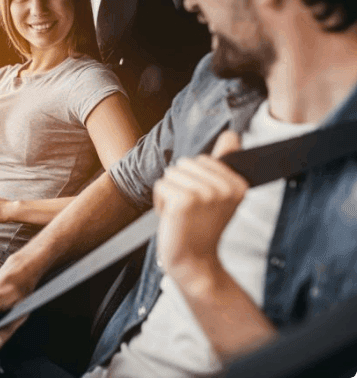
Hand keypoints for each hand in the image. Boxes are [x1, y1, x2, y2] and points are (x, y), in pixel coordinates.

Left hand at [153, 130, 248, 272]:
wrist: (194, 262)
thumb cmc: (202, 228)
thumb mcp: (219, 195)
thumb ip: (224, 163)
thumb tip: (231, 135)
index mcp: (238, 184)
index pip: (204, 159)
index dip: (196, 180)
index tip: (205, 205)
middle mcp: (225, 187)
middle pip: (186, 163)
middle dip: (181, 185)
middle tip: (191, 211)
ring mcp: (206, 194)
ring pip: (172, 173)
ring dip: (170, 194)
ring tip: (182, 215)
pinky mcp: (185, 200)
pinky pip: (161, 185)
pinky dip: (160, 202)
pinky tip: (172, 219)